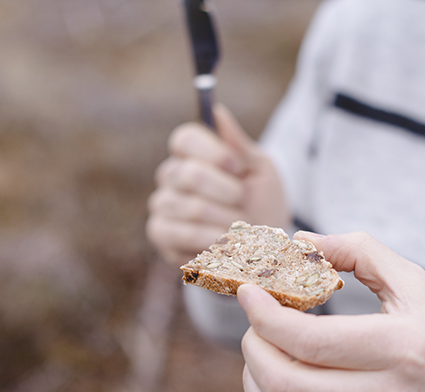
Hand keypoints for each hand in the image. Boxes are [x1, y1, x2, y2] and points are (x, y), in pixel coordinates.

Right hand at [147, 105, 289, 266]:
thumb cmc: (261, 201)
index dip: (214, 153)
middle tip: (242, 201)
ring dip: (226, 219)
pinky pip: (182, 234)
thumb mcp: (261, 171)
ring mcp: (162, 205)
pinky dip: (212, 240)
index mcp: (192, 153)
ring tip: (240, 225)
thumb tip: (217, 113)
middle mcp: (170, 176)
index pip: (185, 138)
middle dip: (227, 192)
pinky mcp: (161, 235)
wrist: (263, 245)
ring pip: (190, 207)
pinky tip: (225, 242)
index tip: (238, 167)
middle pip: (189, 174)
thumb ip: (239, 145)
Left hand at [237, 231, 424, 391]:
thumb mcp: (417, 284)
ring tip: (263, 352)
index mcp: (402, 348)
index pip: (308, 340)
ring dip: (253, 381)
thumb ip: (359, 252)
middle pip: (283, 383)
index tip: (249, 293)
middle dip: (253, 345)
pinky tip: (275, 385)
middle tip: (256, 323)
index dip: (263, 315)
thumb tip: (301, 242)